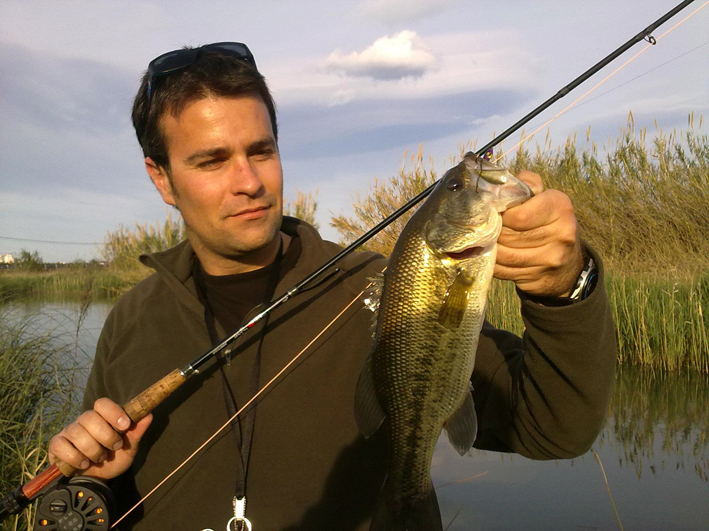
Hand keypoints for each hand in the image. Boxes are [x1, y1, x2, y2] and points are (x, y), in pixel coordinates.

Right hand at [48, 398, 151, 479]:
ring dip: (92, 449)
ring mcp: (69, 431)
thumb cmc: (113, 459)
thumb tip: (148, 414)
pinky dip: (74, 457)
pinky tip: (83, 463)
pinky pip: (61, 445)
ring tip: (99, 458)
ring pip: (77, 432)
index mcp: (102, 417)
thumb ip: (137, 432)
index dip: (113, 412)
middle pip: (90, 417)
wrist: (96, 480)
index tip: (125, 426)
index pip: (103, 403)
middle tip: (113, 448)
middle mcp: (84, 420)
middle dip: (105, 435)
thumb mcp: (129, 449)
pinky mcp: (57, 445)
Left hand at [494, 171, 583, 296]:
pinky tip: (489, 255)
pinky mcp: (539, 278)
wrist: (567, 263)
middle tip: (484, 228)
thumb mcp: (542, 196)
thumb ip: (525, 184)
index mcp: (560, 207)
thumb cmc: (547, 221)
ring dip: (488, 247)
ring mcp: (551, 259)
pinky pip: (503, 271)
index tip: (495, 213)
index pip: (519, 215)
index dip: (500, 215)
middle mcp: (561, 234)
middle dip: (491, 231)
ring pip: (503, 254)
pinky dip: (491, 262)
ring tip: (483, 240)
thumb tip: (499, 186)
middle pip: (508, 235)